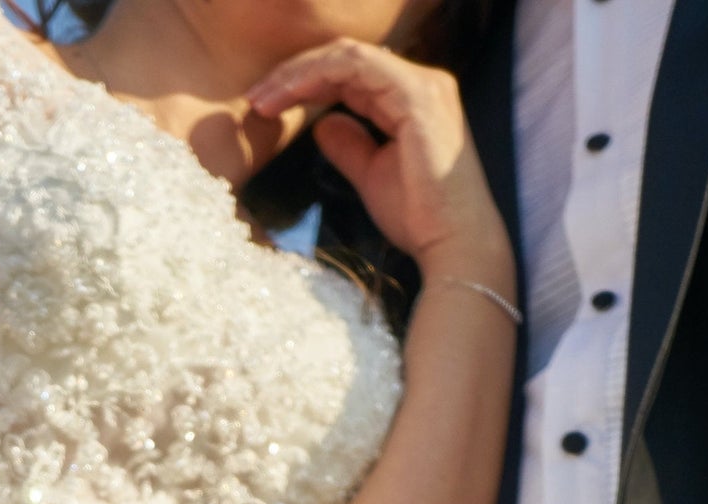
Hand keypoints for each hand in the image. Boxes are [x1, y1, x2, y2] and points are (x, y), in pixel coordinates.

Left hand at [247, 42, 511, 285]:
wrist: (453, 242)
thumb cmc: (419, 217)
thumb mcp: (371, 176)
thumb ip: (348, 146)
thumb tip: (323, 125)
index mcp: (411, 97)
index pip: (350, 74)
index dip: (304, 83)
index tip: (265, 107)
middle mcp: (421, 81)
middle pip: (345, 58)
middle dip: (294, 73)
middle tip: (254, 99)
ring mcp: (421, 84)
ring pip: (347, 56)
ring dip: (298, 73)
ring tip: (262, 100)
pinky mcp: (416, 95)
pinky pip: (357, 67)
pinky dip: (317, 76)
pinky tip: (288, 95)